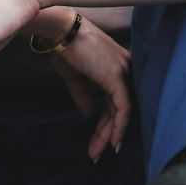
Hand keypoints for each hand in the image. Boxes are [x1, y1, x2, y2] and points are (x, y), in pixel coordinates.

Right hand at [47, 18, 132, 160]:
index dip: (107, 122)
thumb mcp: (75, 76)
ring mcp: (123, 71)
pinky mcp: (117, 77)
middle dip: (107, 133)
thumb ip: (85, 95)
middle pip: (119, 108)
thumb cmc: (65, 48)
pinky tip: (112, 142)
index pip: (115, 100)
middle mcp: (125, 68)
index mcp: (116, 66)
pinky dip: (118, 126)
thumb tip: (89, 115)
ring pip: (121, 111)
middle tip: (96, 153)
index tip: (98, 141)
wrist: (60, 30)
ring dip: (109, 134)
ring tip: (97, 153)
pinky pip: (123, 107)